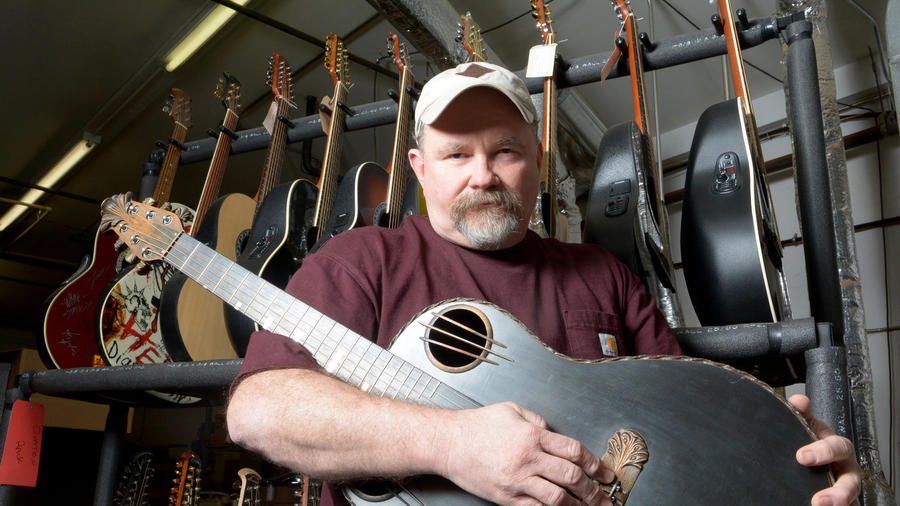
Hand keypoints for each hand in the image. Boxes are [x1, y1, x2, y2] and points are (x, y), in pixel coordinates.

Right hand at [439, 402, 614, 505]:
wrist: (448, 443)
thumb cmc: (477, 426)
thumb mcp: (512, 411)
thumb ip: (537, 421)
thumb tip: (555, 433)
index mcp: (532, 435)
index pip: (574, 452)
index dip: (596, 464)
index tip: (605, 473)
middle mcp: (528, 459)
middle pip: (572, 477)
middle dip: (594, 490)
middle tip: (605, 497)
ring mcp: (517, 481)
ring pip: (558, 498)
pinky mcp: (506, 498)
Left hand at [789, 394, 860, 505]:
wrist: (817, 454)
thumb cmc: (813, 438)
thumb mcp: (808, 424)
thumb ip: (802, 413)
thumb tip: (798, 401)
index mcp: (839, 447)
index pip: (837, 447)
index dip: (823, 451)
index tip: (802, 457)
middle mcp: (847, 469)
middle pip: (851, 482)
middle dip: (838, 492)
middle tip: (818, 500)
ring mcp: (847, 487)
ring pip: (851, 499)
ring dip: (839, 504)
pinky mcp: (843, 500)